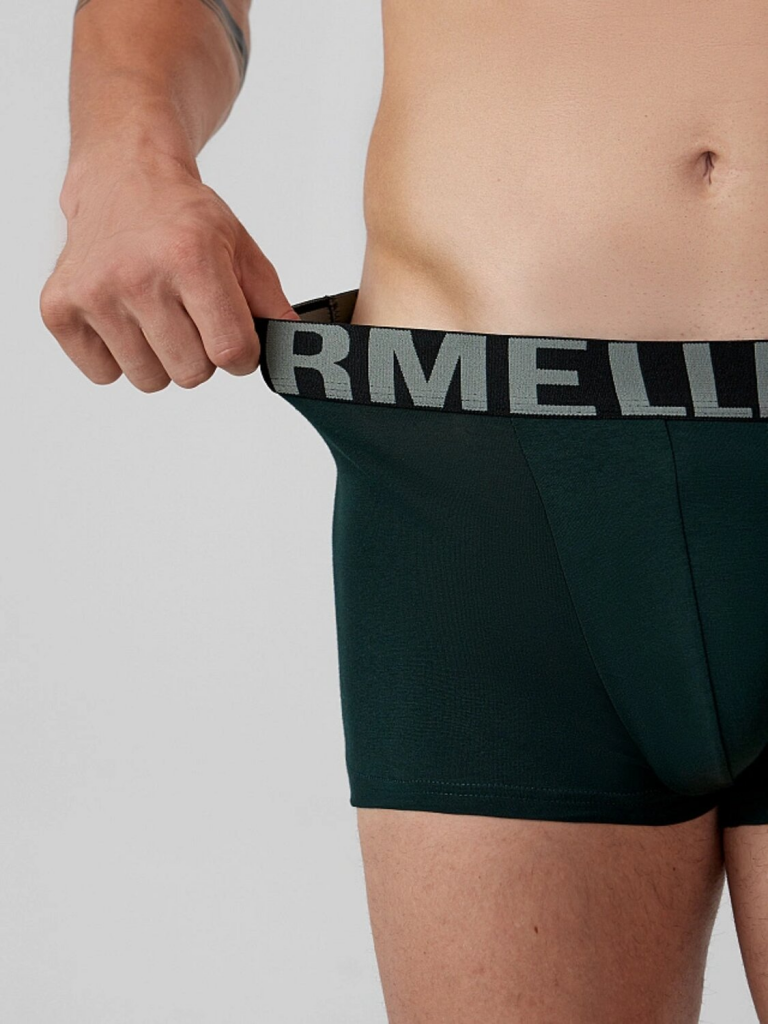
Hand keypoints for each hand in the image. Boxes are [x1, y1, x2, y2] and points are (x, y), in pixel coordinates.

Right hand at [39, 150, 300, 391]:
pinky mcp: (59, 309)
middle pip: (192, 374)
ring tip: (157, 315)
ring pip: (149, 380)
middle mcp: (137, 276)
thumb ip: (271, 303)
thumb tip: (297, 352)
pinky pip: (105, 375)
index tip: (235, 339)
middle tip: (191, 316)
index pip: (230, 353)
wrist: (122, 178)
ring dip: (162, 359)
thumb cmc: (184, 217)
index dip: (242, 355)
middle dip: (202, 355)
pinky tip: (125, 318)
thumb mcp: (240, 247)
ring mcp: (94, 294)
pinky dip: (119, 358)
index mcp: (190, 258)